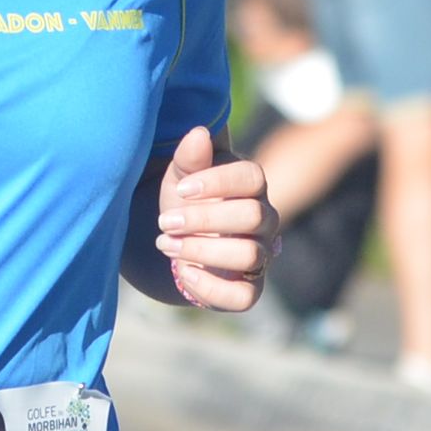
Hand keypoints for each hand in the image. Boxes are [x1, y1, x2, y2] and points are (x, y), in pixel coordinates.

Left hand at [152, 124, 276, 311]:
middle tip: (165, 222)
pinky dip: (212, 288)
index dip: (218, 182)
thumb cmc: (186, 200)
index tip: (181, 189)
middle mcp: (264, 220)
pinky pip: (245, 297)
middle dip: (203, 220)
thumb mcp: (180, 176)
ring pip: (250, 255)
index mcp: (251, 187)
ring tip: (167, 245)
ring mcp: (260, 255)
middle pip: (253, 217)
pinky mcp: (248, 288)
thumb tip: (198, 133)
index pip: (252, 177)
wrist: (179, 240)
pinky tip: (184, 273)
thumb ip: (189, 158)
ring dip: (202, 251)